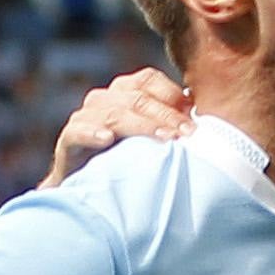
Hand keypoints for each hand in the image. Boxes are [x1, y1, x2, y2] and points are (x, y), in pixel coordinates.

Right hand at [43, 68, 189, 188]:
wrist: (91, 194)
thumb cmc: (128, 164)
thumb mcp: (154, 142)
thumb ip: (173, 126)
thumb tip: (206, 122)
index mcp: (126, 92)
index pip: (148, 80)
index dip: (171, 94)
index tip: (194, 117)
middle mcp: (104, 99)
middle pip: (136, 98)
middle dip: (166, 115)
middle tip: (188, 134)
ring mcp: (85, 117)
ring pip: (113, 113)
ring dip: (140, 126)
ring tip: (163, 140)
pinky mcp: (69, 139)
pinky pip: (78, 131)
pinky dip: (92, 133)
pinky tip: (106, 140)